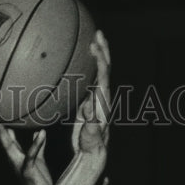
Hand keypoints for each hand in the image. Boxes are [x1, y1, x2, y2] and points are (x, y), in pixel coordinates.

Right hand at [0, 123, 51, 184]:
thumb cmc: (40, 182)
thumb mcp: (39, 161)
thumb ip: (38, 146)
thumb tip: (38, 132)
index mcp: (17, 158)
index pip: (8, 140)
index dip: (2, 127)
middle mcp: (15, 161)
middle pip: (4, 142)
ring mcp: (20, 166)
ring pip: (10, 148)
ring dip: (5, 136)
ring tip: (2, 122)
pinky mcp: (28, 171)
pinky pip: (31, 155)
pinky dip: (36, 144)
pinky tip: (41, 132)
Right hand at [72, 30, 110, 158]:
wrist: (92, 151)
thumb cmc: (91, 144)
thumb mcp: (91, 135)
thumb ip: (91, 122)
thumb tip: (87, 106)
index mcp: (103, 101)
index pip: (104, 75)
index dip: (100, 60)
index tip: (93, 46)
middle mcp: (102, 96)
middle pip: (106, 68)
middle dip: (103, 50)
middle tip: (98, 33)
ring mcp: (97, 98)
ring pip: (99, 72)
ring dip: (97, 56)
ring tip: (92, 40)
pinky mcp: (90, 102)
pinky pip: (89, 80)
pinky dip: (87, 69)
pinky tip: (79, 62)